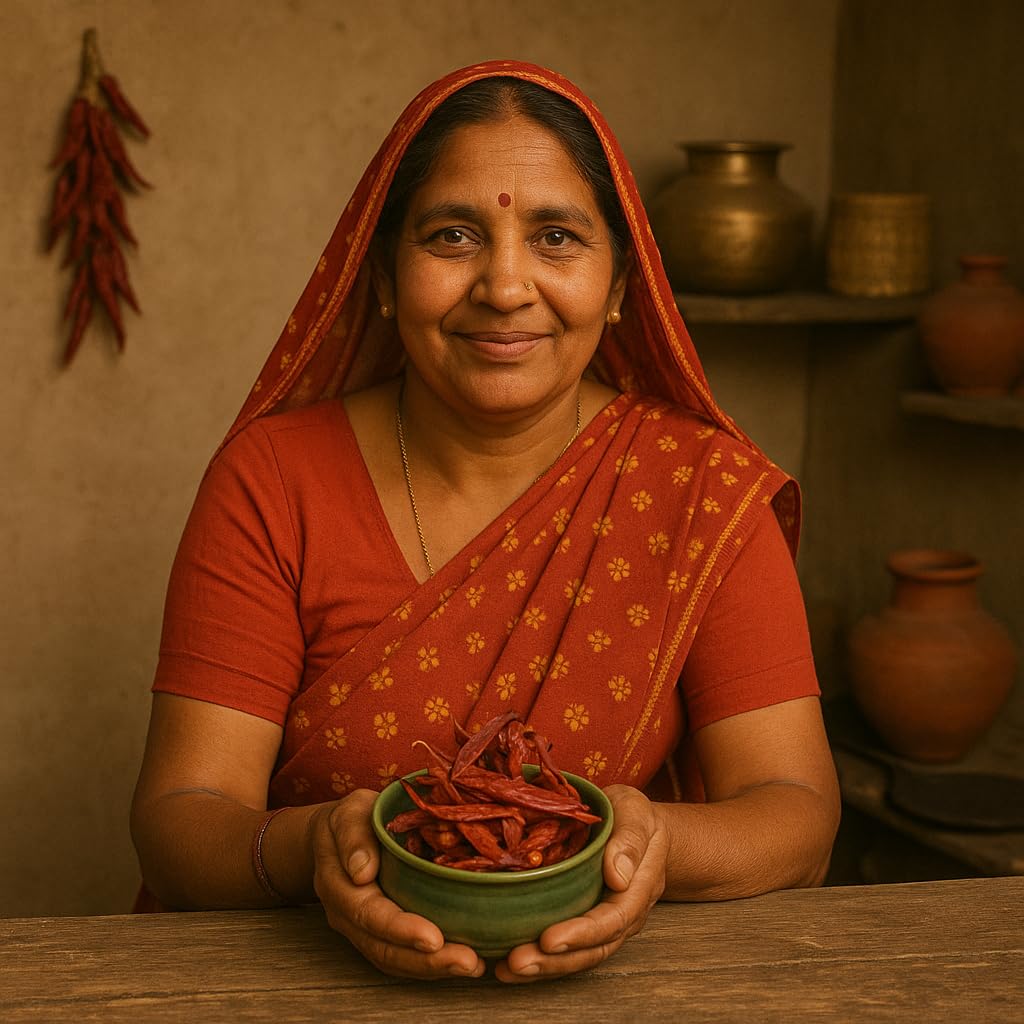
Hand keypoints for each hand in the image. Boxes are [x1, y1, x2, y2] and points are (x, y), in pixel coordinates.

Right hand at [311, 789, 485, 979]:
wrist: (340, 834)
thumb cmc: (351, 818)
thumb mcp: (349, 812)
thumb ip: (353, 837)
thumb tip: (362, 871)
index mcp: (339, 886)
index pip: (369, 915)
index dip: (401, 930)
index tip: (434, 939)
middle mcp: (349, 917)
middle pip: (385, 950)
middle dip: (427, 962)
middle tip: (468, 962)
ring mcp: (364, 930)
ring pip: (395, 960)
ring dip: (433, 969)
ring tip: (474, 966)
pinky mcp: (381, 933)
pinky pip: (404, 956)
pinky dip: (432, 964)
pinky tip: (465, 960)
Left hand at [494, 785, 667, 982]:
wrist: (639, 825)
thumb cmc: (634, 814)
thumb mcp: (635, 812)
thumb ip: (630, 840)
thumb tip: (618, 877)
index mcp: (638, 888)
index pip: (612, 920)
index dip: (581, 934)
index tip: (548, 940)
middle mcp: (624, 914)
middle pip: (593, 948)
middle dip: (554, 960)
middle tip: (517, 962)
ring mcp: (605, 922)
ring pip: (579, 955)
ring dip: (544, 966)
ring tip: (507, 970)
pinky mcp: (585, 919)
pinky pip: (567, 947)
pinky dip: (540, 959)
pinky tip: (508, 965)